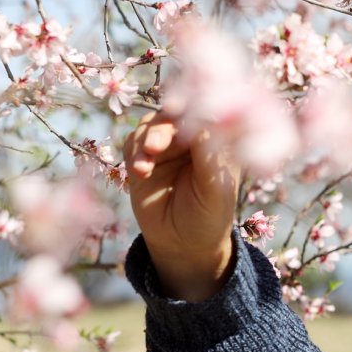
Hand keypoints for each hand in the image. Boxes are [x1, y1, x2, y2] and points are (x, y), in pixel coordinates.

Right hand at [124, 113, 240, 301]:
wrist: (183, 245)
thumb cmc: (209, 216)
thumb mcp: (214, 189)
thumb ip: (208, 155)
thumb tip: (203, 119)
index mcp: (217, 141)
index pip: (205, 113)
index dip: (191, 106)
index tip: (176, 108)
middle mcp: (192, 139)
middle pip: (173, 116)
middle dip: (161, 128)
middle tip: (154, 146)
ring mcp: (167, 148)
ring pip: (150, 126)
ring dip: (144, 140)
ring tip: (144, 166)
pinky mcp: (143, 160)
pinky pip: (133, 144)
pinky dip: (134, 152)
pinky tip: (141, 171)